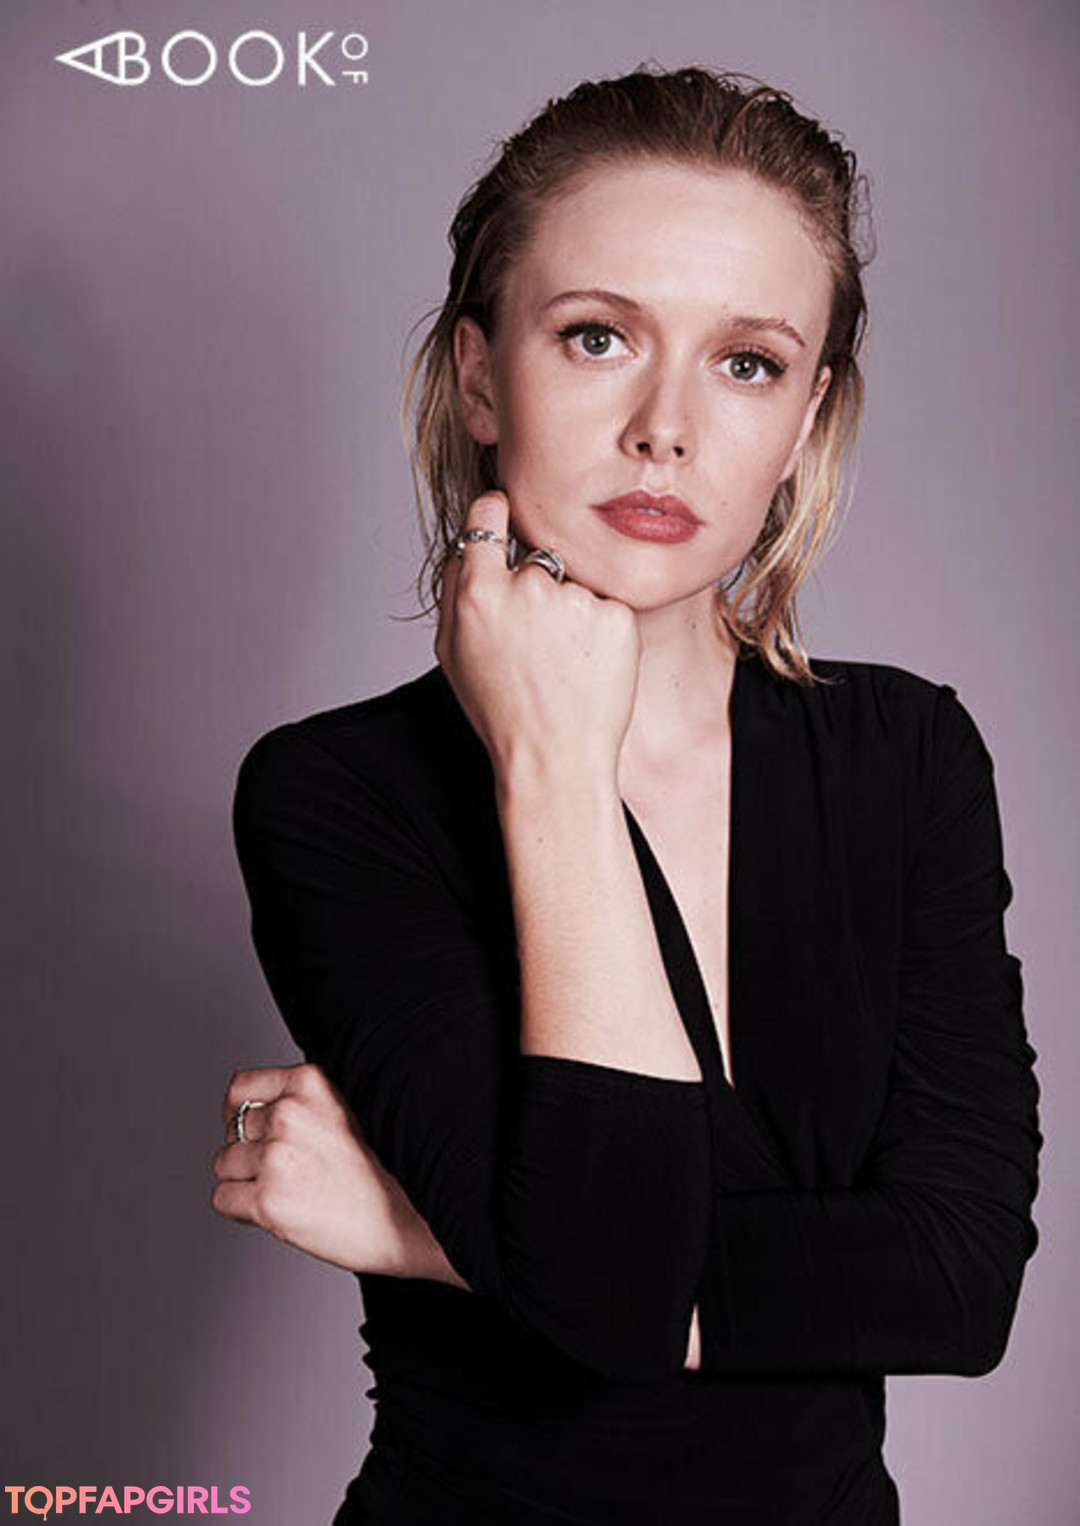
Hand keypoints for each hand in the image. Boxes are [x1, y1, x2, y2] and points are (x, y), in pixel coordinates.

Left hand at [211, 1062, 447, 1278]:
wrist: (413, 1221)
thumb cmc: (389, 1172)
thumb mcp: (350, 1108)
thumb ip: (305, 1102)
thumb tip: (259, 1113)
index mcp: (311, 1083)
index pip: (241, 1088)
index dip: (244, 1113)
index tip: (255, 1131)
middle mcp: (289, 1113)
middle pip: (232, 1129)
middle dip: (251, 1151)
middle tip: (286, 1171)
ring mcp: (276, 1157)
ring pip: (224, 1165)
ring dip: (246, 1181)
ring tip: (288, 1193)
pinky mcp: (268, 1201)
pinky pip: (224, 1199)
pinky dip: (242, 1210)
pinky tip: (277, 1212)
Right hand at [436, 491, 640, 782]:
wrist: (555, 758)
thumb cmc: (500, 710)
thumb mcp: (451, 653)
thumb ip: (454, 588)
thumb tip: (469, 539)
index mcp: (479, 593)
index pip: (488, 516)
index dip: (495, 515)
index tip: (502, 516)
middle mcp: (528, 587)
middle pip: (535, 558)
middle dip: (535, 587)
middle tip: (535, 644)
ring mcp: (577, 600)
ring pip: (573, 585)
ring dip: (570, 612)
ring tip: (562, 663)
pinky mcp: (617, 616)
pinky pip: (605, 606)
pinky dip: (599, 631)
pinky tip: (587, 666)